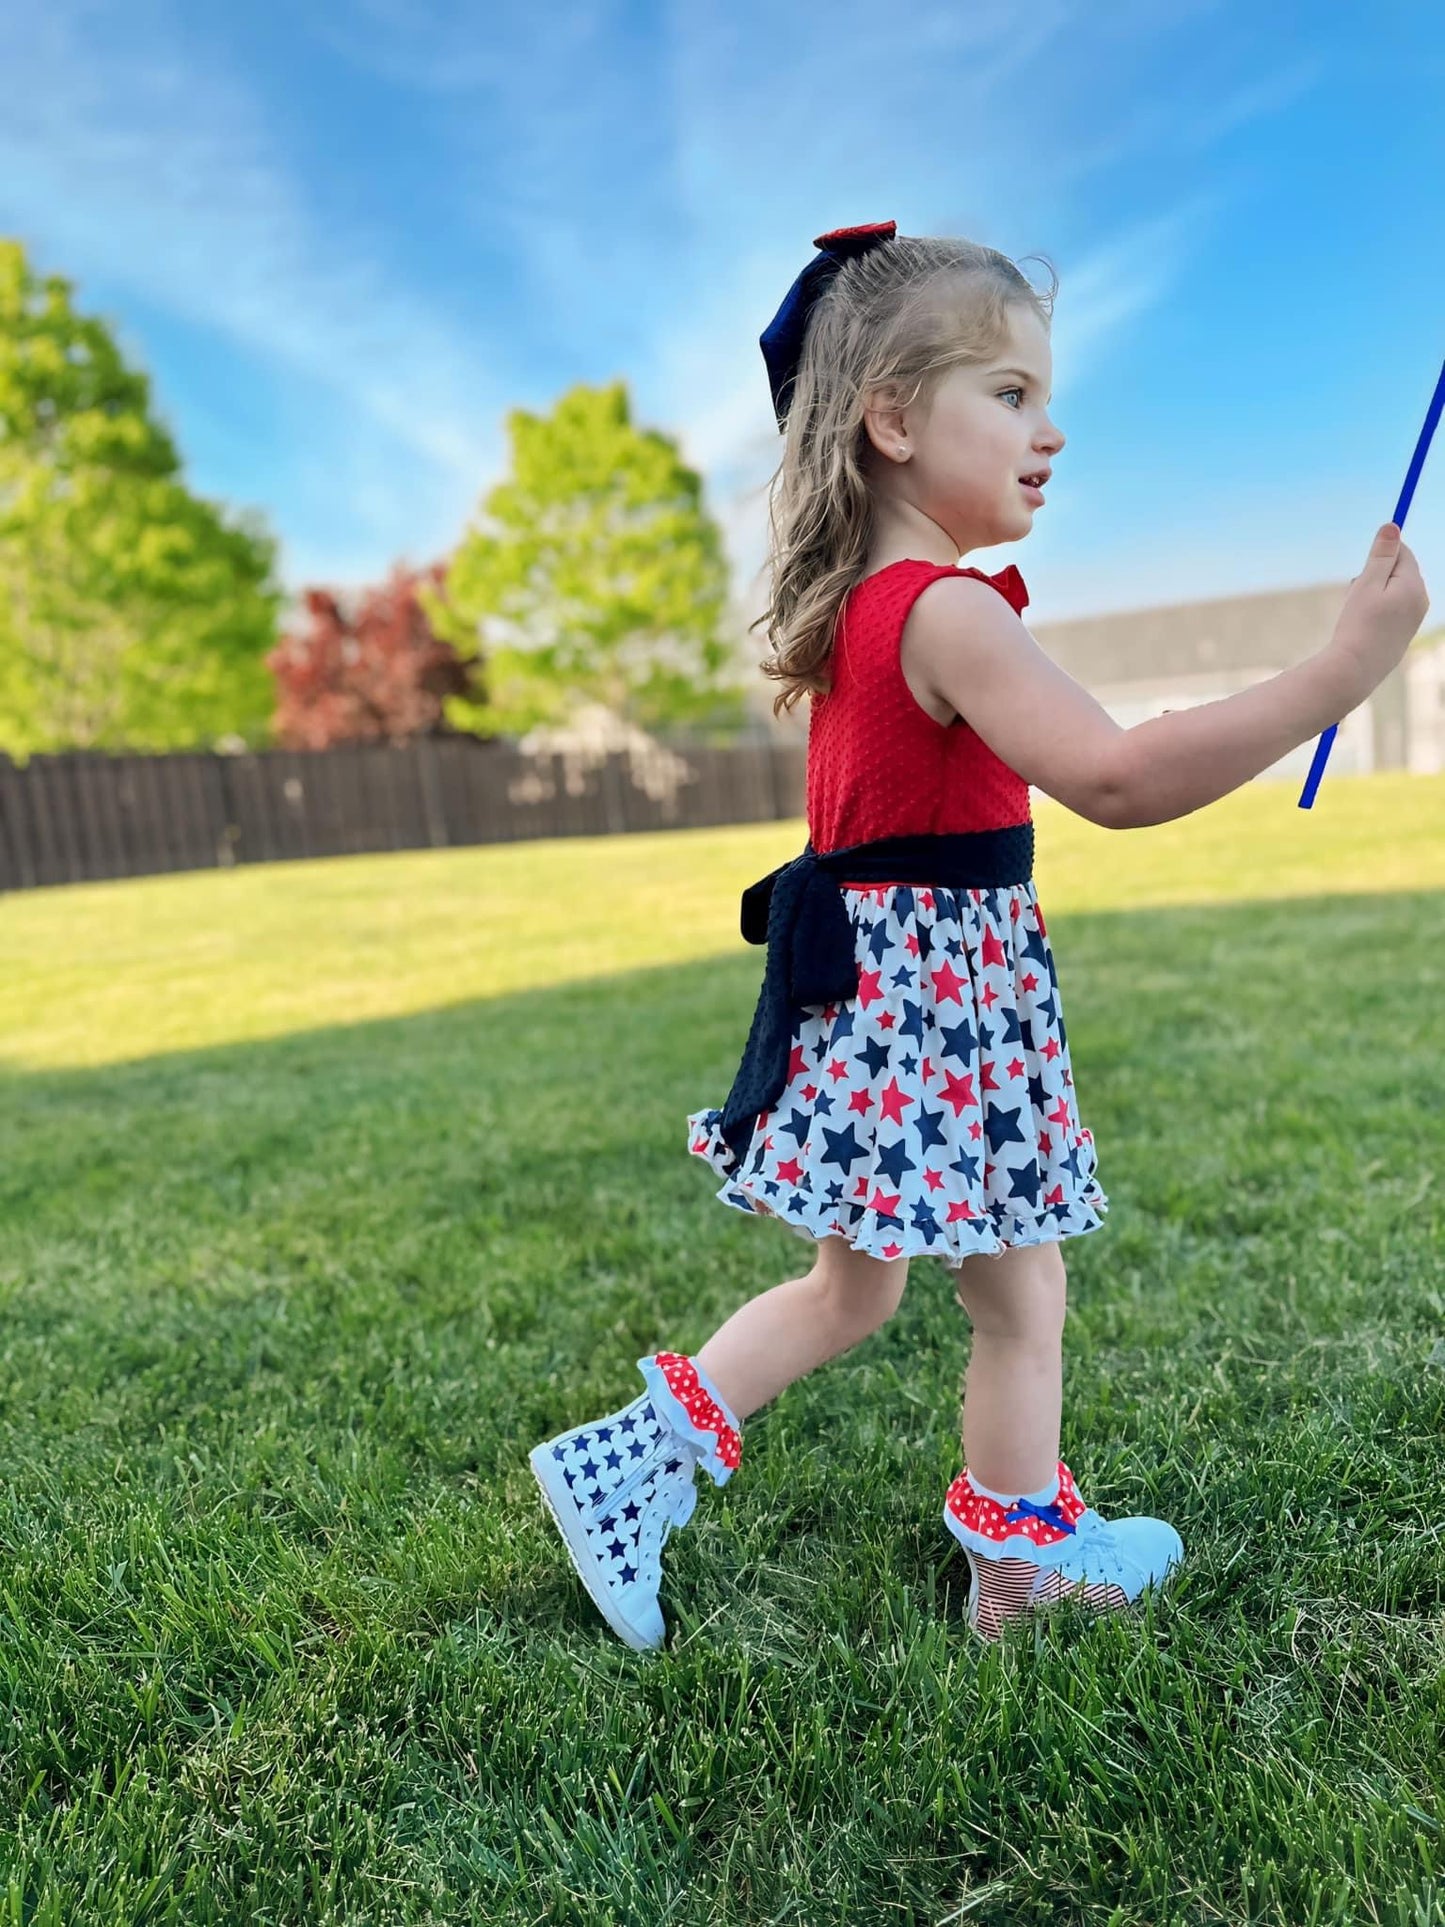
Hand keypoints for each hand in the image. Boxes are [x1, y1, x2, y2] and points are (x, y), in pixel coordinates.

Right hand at [1327, 523, 1429, 695]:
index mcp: (1413, 585)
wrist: (1355, 669)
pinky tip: (1363, 626)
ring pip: (1394, 591)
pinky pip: (1393, 610)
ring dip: (1374, 594)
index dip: (1380, 556)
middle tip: (1356, 595)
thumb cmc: (1358, 625)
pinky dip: (1377, 611)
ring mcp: (1414, 619)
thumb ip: (1381, 555)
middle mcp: (1420, 600)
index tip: (1363, 572)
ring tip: (1357, 613)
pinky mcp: (1404, 633)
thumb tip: (1393, 526)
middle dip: (1375, 576)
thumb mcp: (1367, 584)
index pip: (1403, 553)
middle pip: (1399, 572)